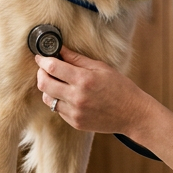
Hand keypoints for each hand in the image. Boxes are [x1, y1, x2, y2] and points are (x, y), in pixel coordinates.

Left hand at [35, 46, 151, 135]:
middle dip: (41, 73)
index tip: (40, 56)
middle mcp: (77, 97)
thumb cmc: (119, 87)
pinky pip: (58, 110)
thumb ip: (77, 59)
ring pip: (47, 99)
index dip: (43, 60)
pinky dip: (59, 101)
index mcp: (84, 80)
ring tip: (57, 82)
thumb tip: (59, 49)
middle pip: (44, 84)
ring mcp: (75, 113)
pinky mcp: (75, 123)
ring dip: (48, 88)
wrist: (132, 113)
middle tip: (45, 68)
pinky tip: (68, 95)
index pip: (52, 68)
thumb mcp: (101, 67)